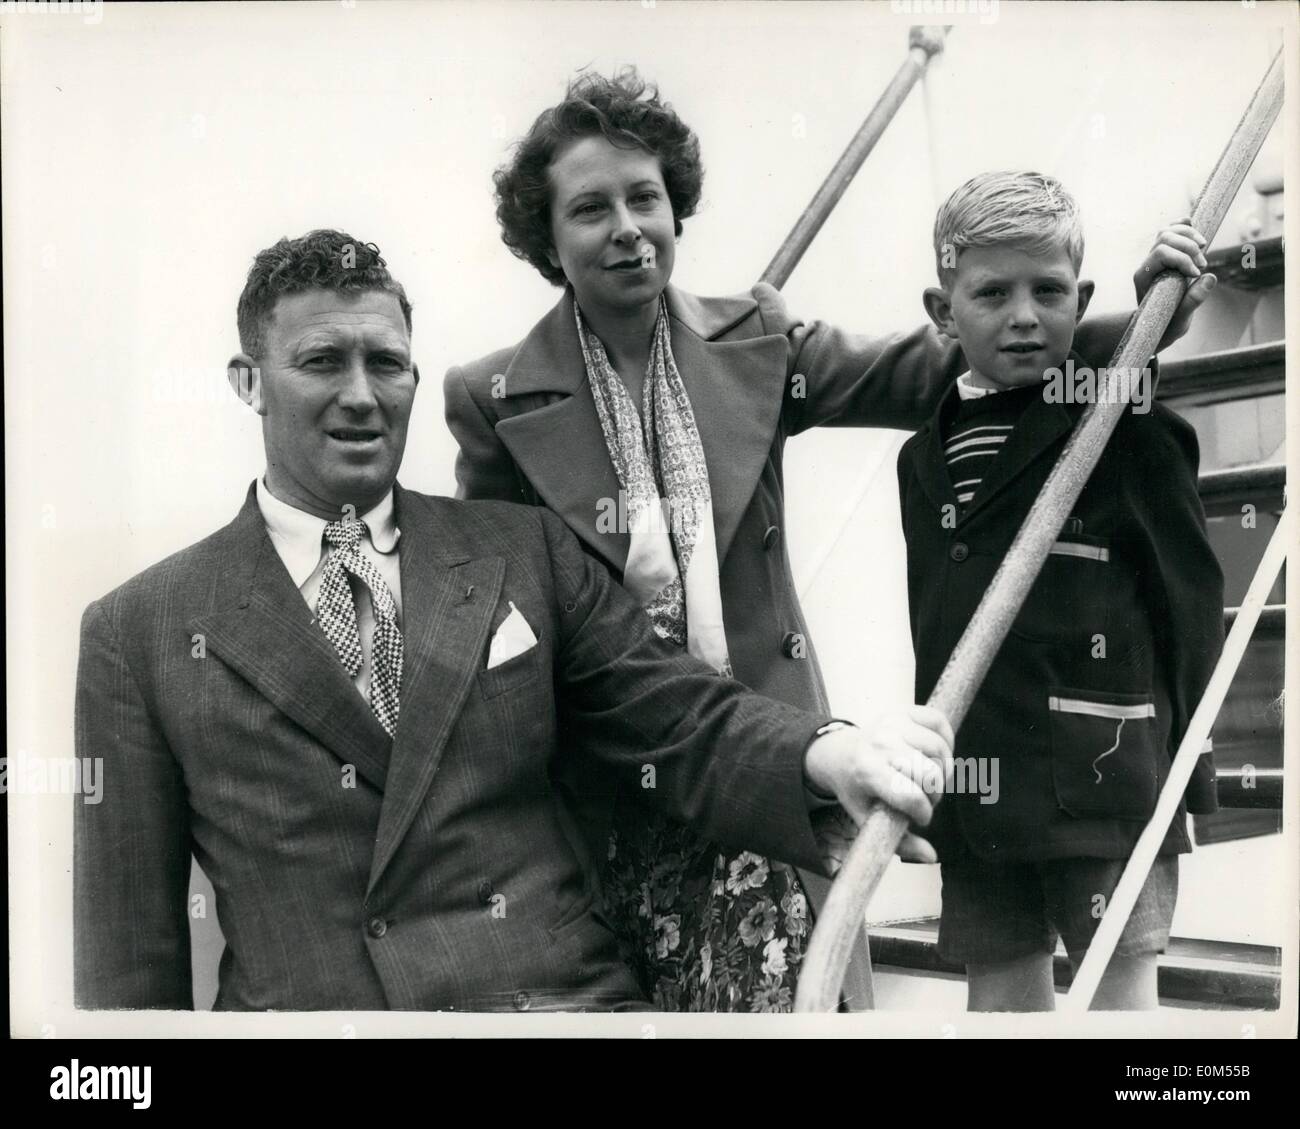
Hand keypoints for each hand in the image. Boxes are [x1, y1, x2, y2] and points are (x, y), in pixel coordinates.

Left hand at [804, 705, 954, 862]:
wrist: (840, 753)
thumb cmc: (856, 788)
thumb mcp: (868, 818)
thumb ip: (899, 842)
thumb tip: (931, 857)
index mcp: (867, 771)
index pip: (911, 796)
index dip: (924, 813)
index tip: (921, 817)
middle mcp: (879, 743)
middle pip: (930, 774)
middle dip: (935, 793)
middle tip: (925, 798)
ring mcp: (892, 724)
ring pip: (940, 749)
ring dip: (943, 770)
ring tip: (930, 779)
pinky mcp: (903, 711)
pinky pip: (940, 722)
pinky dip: (947, 740)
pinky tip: (937, 755)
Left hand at [1133, 219, 1217, 348]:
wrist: (1161, 326)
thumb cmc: (1168, 325)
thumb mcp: (1180, 320)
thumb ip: (1192, 301)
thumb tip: (1209, 277)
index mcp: (1143, 277)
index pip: (1160, 253)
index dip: (1182, 259)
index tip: (1196, 274)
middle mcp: (1146, 264)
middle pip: (1164, 238)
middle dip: (1188, 248)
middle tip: (1202, 266)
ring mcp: (1155, 258)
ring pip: (1167, 232)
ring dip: (1189, 235)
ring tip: (1203, 248)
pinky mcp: (1166, 255)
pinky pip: (1170, 232)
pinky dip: (1181, 226)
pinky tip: (1190, 224)